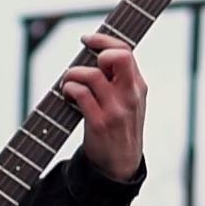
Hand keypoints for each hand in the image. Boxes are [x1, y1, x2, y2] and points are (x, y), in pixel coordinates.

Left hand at [61, 33, 146, 180]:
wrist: (120, 165)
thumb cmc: (119, 128)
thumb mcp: (129, 101)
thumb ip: (119, 79)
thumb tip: (94, 54)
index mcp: (138, 86)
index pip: (125, 50)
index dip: (103, 39)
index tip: (86, 40)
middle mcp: (130, 95)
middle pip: (117, 56)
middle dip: (96, 52)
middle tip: (83, 65)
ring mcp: (116, 109)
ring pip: (92, 74)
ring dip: (72, 75)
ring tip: (67, 84)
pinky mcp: (99, 123)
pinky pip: (81, 94)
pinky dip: (69, 90)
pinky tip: (67, 96)